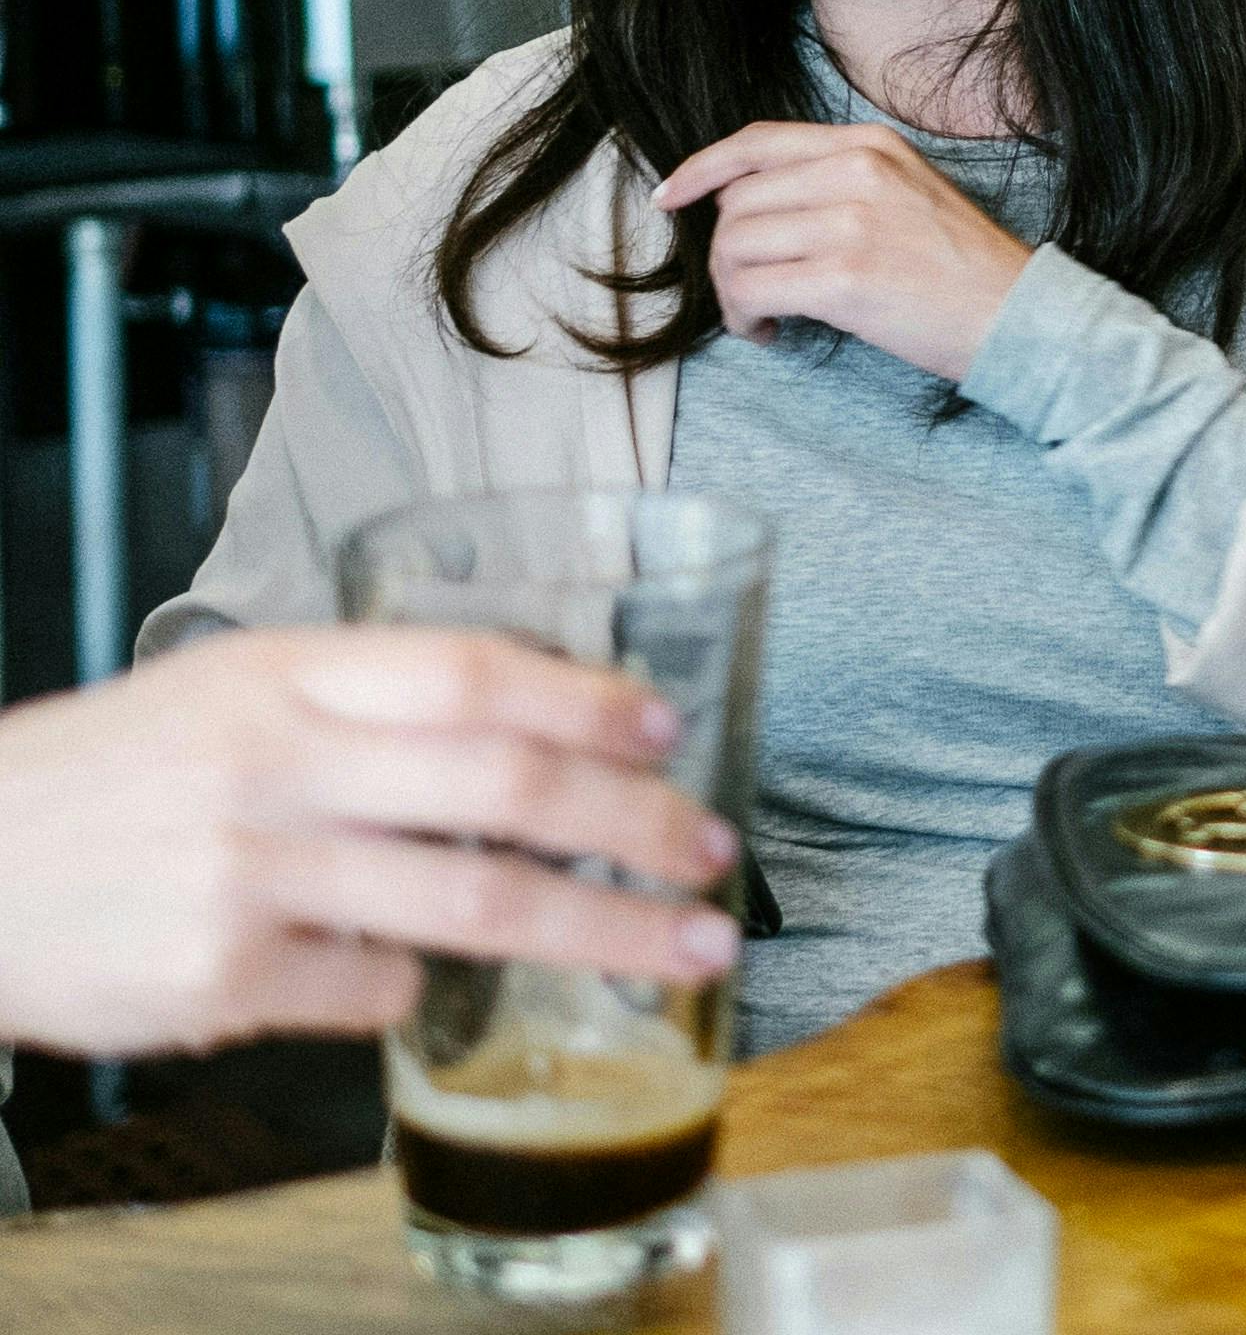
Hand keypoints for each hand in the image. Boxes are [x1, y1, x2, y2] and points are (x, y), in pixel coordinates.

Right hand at [0, 628, 738, 1059]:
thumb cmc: (111, 777)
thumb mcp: (228, 693)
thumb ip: (366, 703)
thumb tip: (543, 730)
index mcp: (282, 678)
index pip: (471, 674)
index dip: (586, 700)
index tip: (668, 729)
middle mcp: (275, 768)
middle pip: (504, 794)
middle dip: (637, 825)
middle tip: (716, 854)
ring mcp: (250, 878)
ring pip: (475, 907)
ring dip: (603, 932)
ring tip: (685, 947)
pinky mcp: (224, 980)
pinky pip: (377, 990)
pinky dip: (414, 984)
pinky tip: (410, 974)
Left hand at [656, 120, 1034, 381]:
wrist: (1018, 316)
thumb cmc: (962, 266)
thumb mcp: (909, 191)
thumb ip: (840, 179)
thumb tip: (749, 201)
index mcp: (872, 144)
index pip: (758, 142)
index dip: (701, 169)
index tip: (671, 197)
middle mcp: (859, 172)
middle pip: (736, 202)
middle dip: (726, 253)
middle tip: (750, 289)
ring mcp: (852, 223)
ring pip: (735, 247)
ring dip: (732, 290)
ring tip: (761, 313)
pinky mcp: (845, 278)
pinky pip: (750, 291)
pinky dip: (744, 317)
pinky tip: (770, 330)